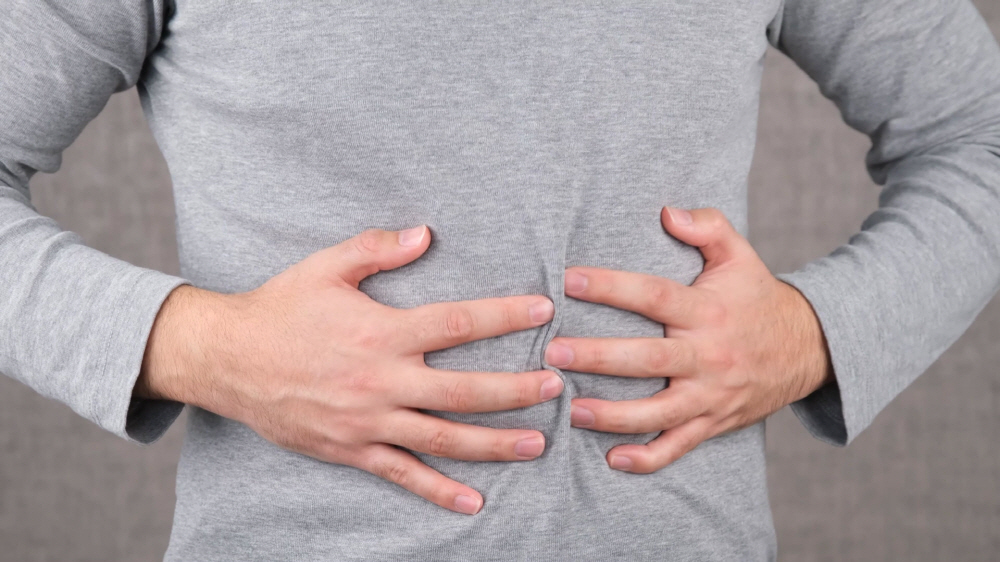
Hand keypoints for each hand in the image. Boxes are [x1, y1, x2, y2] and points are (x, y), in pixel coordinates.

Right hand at [136, 226, 563, 514]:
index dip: (504, 317)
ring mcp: (368, 421)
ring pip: (444, 438)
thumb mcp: (326, 267)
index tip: (544, 312)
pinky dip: (439, 491)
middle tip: (558, 388)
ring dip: (495, 443)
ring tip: (538, 442)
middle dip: (516, 390)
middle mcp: (381, 380)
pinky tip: (472, 501)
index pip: (457, 324)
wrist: (225, 358)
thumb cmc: (279, 308)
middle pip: (464, 390)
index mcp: (381, 331)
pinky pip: (402, 474)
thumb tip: (426, 232)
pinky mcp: (351, 449)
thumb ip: (377, 247)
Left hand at [544, 207, 832, 472]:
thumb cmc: (758, 298)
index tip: (570, 280)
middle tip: (554, 353)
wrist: (810, 350)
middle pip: (648, 360)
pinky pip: (679, 447)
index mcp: (707, 311)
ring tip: (572, 410)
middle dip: (598, 358)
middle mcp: (708, 356)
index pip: (654, 296)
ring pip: (658, 413)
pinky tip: (613, 459)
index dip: (612, 287)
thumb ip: (707, 226)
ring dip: (613, 416)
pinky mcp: (713, 422)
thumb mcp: (740, 255)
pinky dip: (648, 458)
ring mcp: (710, 395)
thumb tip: (666, 211)